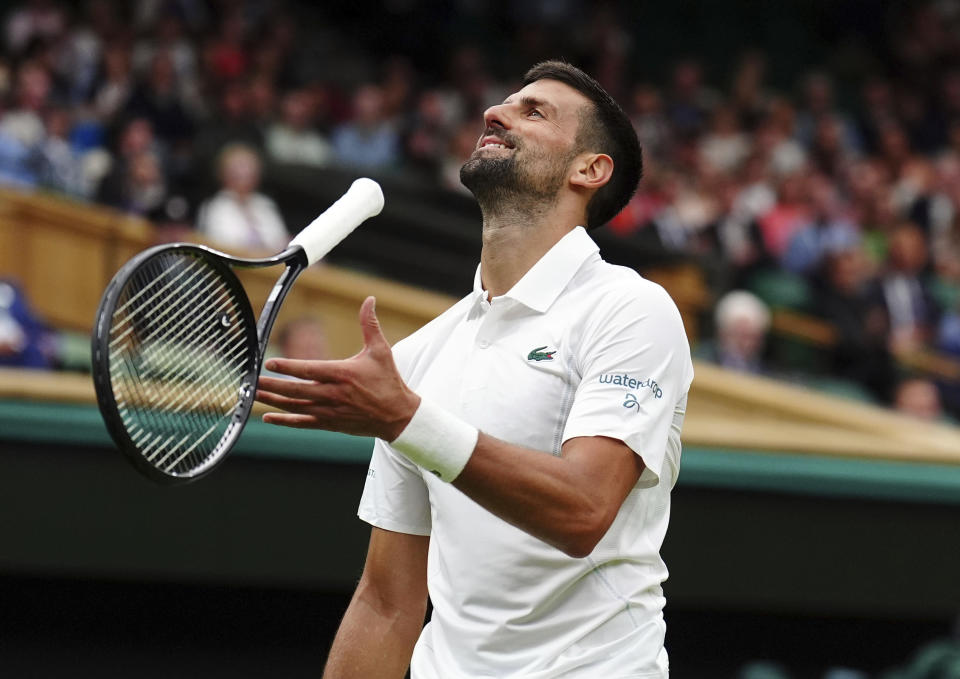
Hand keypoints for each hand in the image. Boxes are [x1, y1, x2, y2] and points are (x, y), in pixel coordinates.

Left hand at [256, 296, 420, 439]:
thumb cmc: (388, 381)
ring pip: (295, 407)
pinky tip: (268, 418)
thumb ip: (370, 325)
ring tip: (255, 395)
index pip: (308, 370)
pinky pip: (303, 423)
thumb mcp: (380, 351)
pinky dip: (285, 421)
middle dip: (272, 386)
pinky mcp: (331, 423)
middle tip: (252, 382)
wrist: (397, 416)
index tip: (269, 363)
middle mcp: (333, 394)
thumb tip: (369, 300)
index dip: (287, 367)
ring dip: (273, 401)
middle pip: (296, 391)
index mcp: (342, 374)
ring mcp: (330, 411)